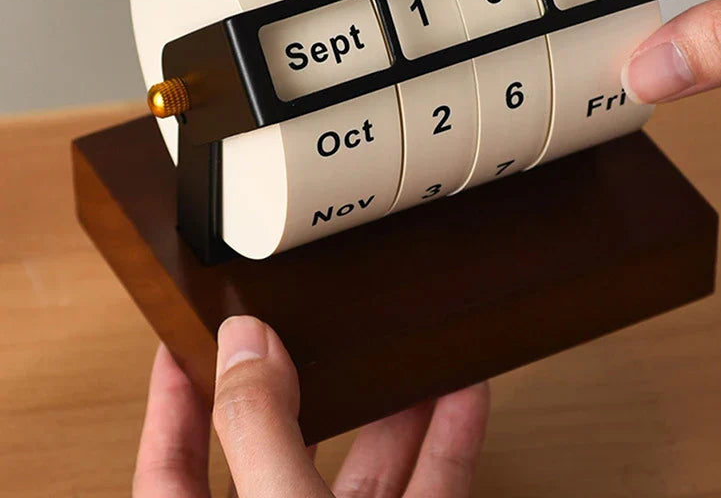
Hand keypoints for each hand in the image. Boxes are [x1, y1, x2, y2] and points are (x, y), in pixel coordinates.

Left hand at [133, 316, 488, 496]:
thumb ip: (261, 432)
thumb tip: (247, 344)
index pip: (170, 468)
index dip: (172, 400)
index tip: (184, 338)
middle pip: (280, 449)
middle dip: (303, 383)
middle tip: (306, 325)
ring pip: (367, 469)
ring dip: (392, 409)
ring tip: (403, 351)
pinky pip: (430, 491)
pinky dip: (449, 445)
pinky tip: (463, 396)